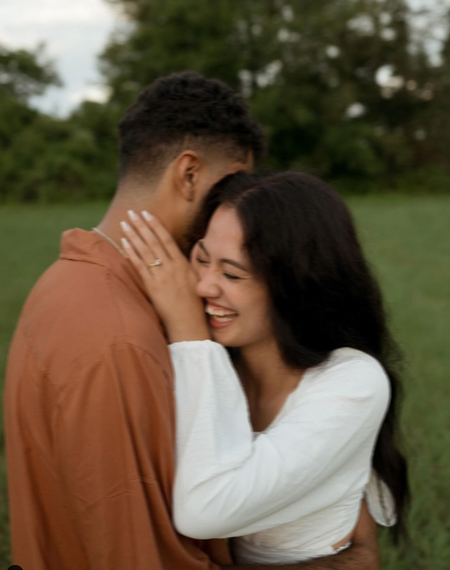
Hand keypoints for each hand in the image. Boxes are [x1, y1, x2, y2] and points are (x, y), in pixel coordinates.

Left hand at [120, 210, 209, 342]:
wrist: (188, 324)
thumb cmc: (193, 305)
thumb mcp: (194, 281)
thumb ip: (186, 267)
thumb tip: (180, 255)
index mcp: (183, 265)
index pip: (167, 240)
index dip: (156, 225)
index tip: (147, 213)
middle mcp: (172, 268)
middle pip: (154, 241)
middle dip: (142, 225)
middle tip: (132, 212)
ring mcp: (162, 276)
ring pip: (145, 251)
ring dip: (134, 235)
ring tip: (125, 222)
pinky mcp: (153, 287)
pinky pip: (140, 266)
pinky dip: (131, 253)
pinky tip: (124, 242)